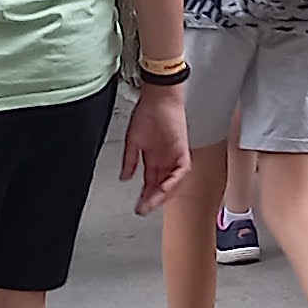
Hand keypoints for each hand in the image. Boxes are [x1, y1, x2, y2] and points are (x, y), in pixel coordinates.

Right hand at [122, 82, 191, 208]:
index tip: (137, 206)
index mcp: (154, 158)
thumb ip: (129, 161)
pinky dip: (173, 181)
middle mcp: (166, 159)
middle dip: (152, 200)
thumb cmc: (148, 113)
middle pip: (161, 186)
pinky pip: (181, 172)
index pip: (151, 183)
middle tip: (143, 209)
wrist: (158, 97)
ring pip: (172, 183)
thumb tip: (124, 177)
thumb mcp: (133, 141)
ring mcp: (175, 156)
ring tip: (151, 203)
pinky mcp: (182, 151)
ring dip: (162, 194)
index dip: (145, 196)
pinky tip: (164, 189)